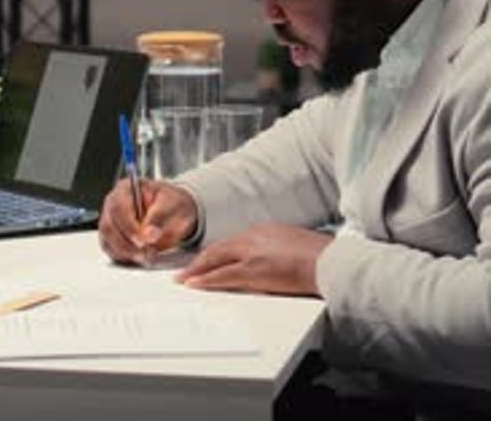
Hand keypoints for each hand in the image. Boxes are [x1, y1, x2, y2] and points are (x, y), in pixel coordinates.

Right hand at [98, 178, 197, 265]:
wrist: (176, 214)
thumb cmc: (171, 203)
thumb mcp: (171, 204)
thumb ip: (159, 216)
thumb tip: (149, 233)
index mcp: (126, 188)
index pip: (118, 207)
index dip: (128, 226)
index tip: (143, 240)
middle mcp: (114, 204)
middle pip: (108, 226)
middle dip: (126, 243)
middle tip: (146, 252)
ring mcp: (111, 221)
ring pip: (107, 240)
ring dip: (126, 252)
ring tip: (147, 255)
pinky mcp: (112, 238)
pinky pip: (111, 251)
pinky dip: (124, 257)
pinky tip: (140, 256)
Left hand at [175, 223, 332, 295]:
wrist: (330, 262)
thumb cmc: (319, 258)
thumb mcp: (293, 247)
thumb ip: (276, 251)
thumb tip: (268, 263)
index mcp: (266, 231)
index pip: (233, 241)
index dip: (216, 252)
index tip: (206, 258)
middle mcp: (256, 236)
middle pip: (220, 247)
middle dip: (200, 260)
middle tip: (185, 269)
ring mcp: (254, 252)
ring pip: (216, 259)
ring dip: (197, 270)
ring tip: (184, 279)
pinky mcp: (255, 270)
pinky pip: (223, 276)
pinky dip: (206, 280)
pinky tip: (195, 284)